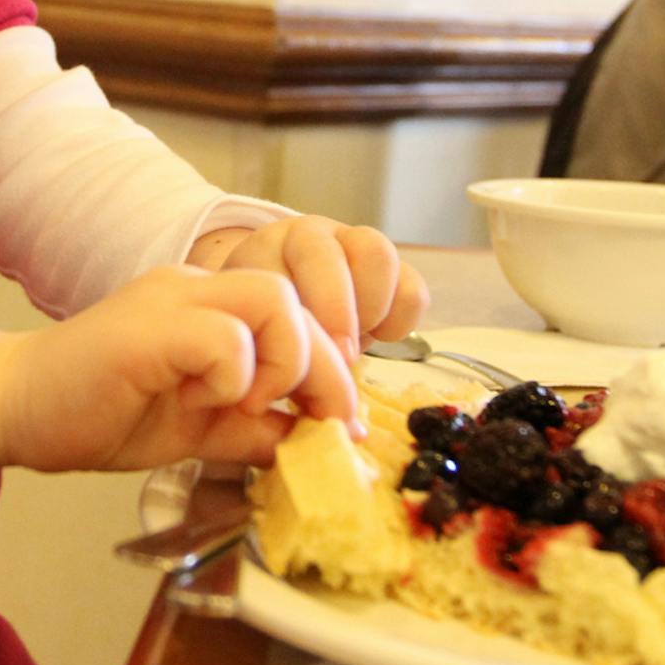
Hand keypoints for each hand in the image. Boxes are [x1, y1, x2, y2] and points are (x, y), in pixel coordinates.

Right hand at [0, 265, 357, 471]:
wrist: (15, 407)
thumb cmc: (98, 412)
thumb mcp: (197, 428)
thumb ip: (252, 430)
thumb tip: (310, 445)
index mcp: (210, 307)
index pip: (298, 315)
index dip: (329, 370)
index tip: (336, 424)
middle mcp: (195, 289)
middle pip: (294, 299)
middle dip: (325, 370)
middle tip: (323, 424)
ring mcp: (170, 301)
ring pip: (271, 299)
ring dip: (283, 361)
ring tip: (249, 405)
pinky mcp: (147, 329)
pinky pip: (223, 336)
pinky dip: (233, 375)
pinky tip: (203, 402)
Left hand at [186, 216, 427, 360]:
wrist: (282, 304)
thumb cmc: (262, 326)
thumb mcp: (252, 337)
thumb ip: (264, 366)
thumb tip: (293, 426)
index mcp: (266, 249)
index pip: (278, 267)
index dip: (292, 318)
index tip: (297, 367)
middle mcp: (311, 237)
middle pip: (328, 253)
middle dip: (338, 311)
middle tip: (341, 358)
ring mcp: (355, 246)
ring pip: (378, 256)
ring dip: (370, 309)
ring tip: (353, 346)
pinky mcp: (393, 273)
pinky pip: (412, 288)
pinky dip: (399, 320)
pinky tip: (375, 339)